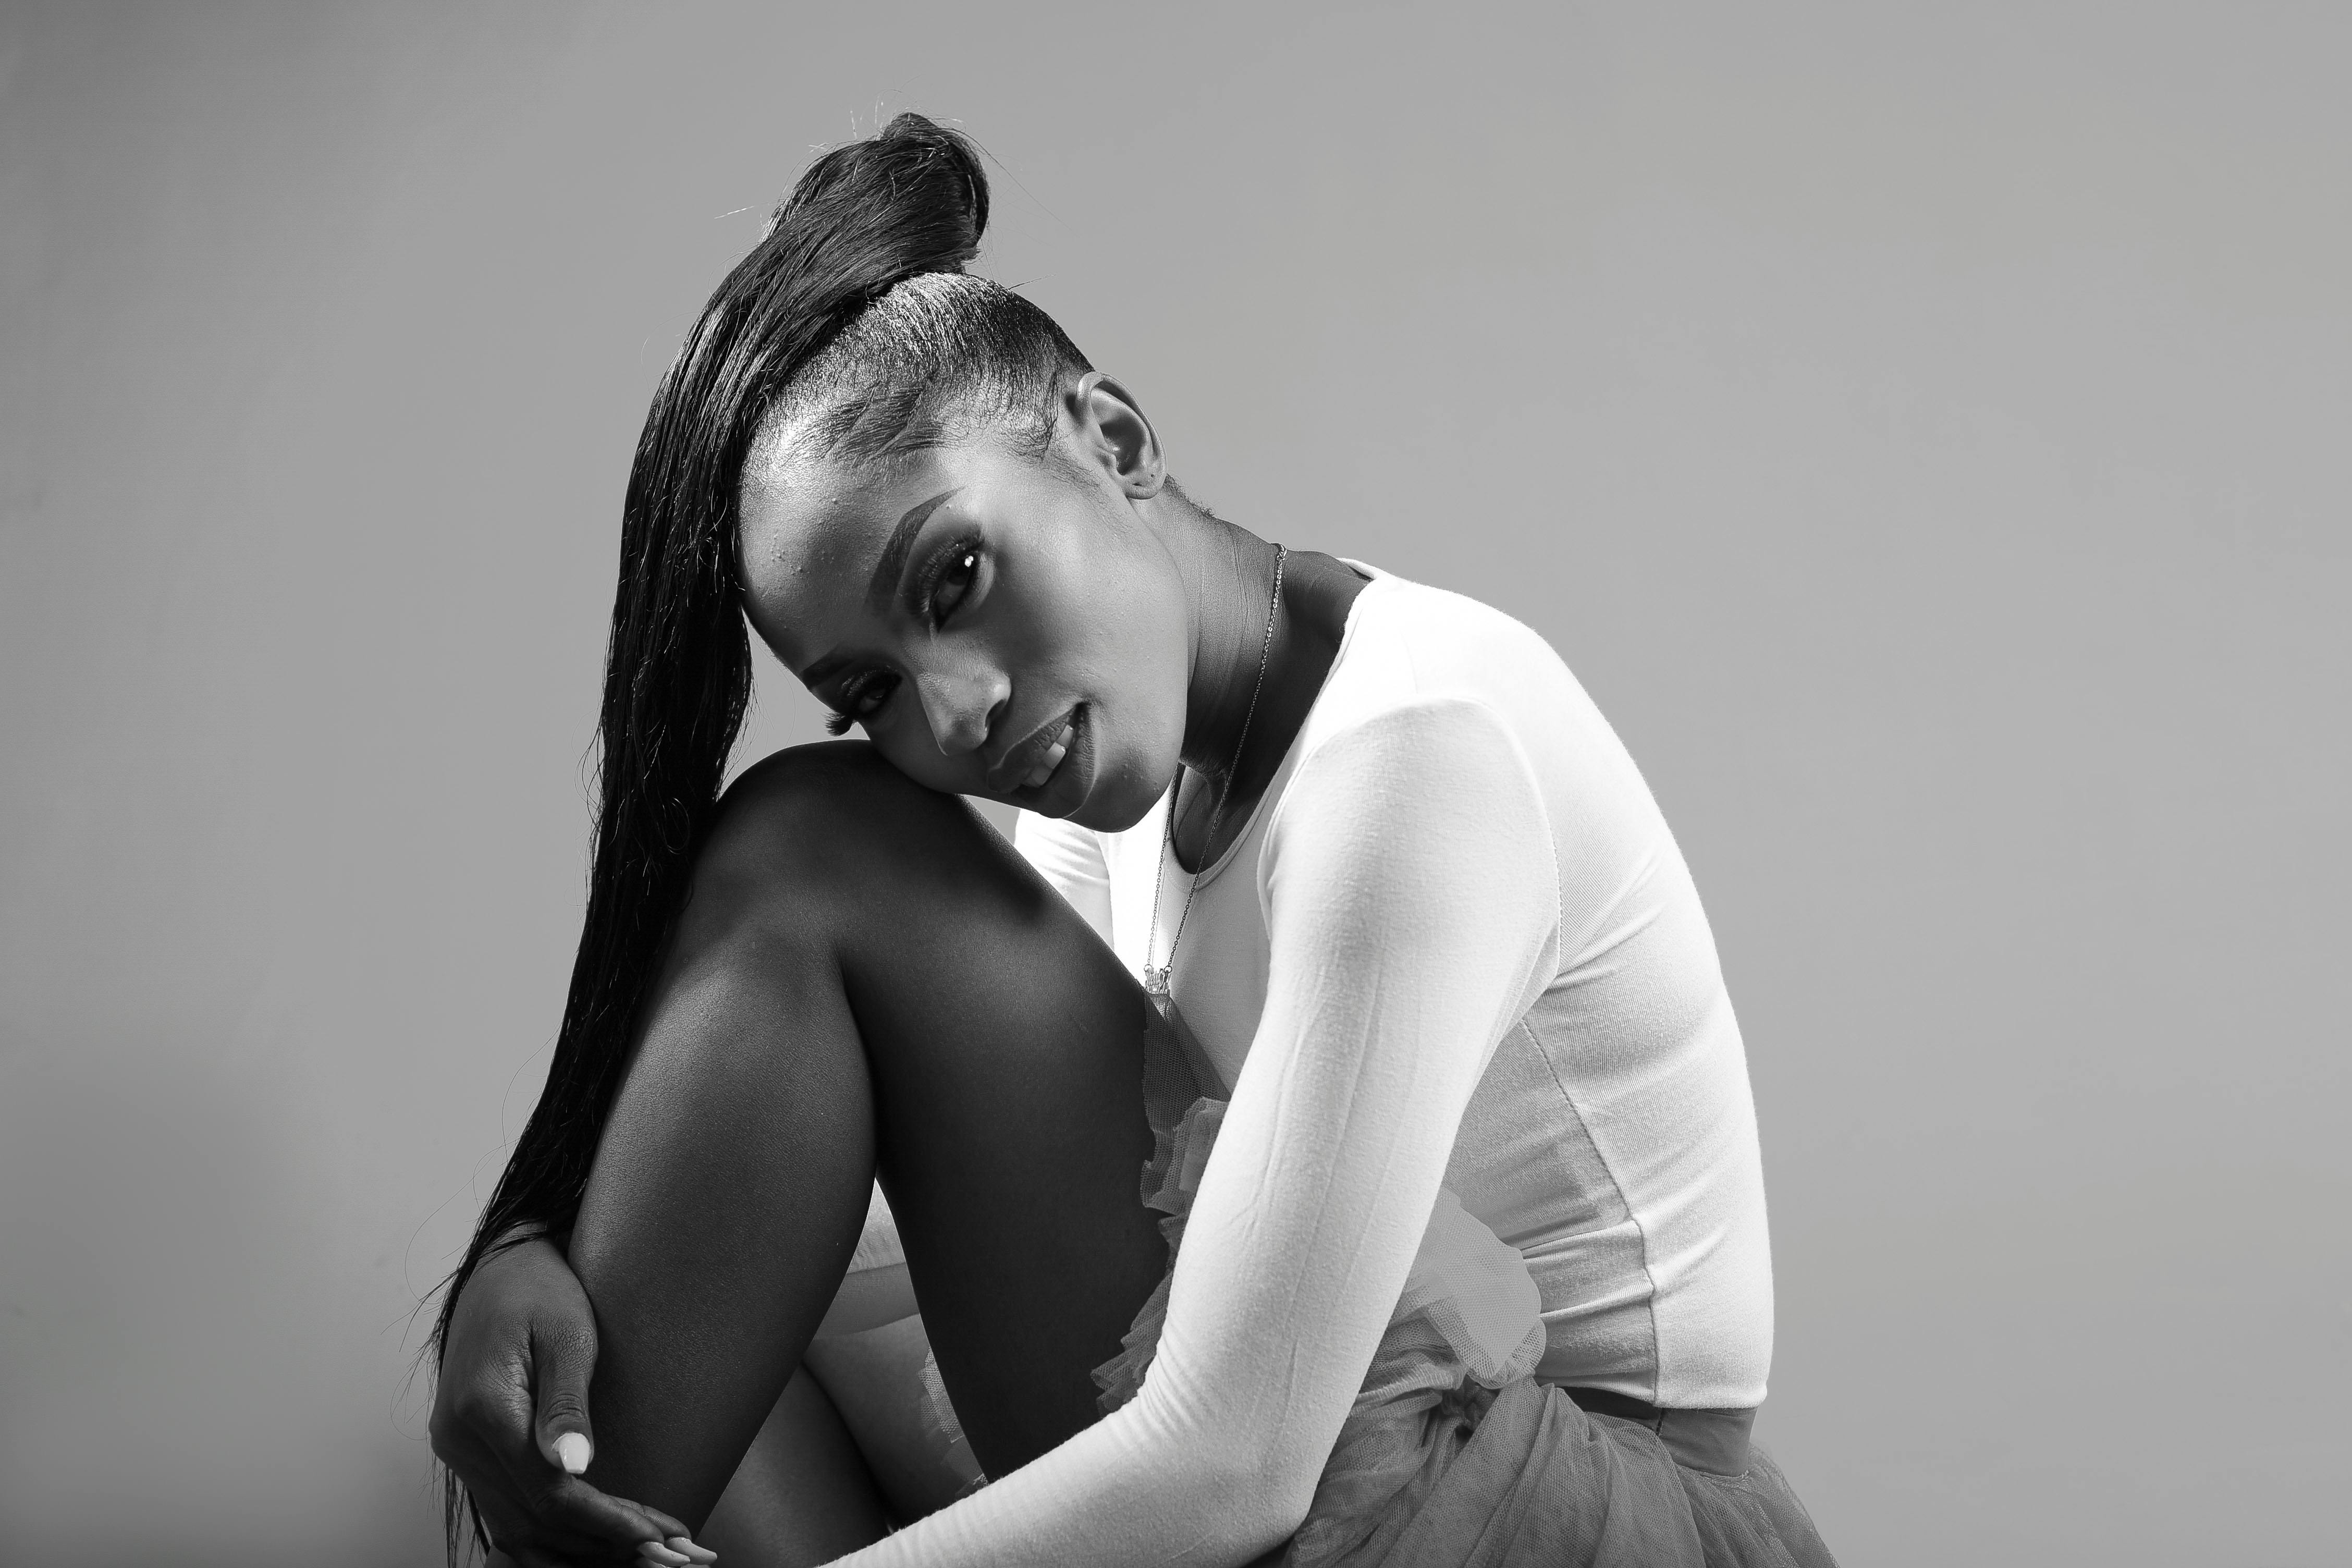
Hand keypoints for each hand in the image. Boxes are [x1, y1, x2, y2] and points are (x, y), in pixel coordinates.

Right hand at [430, 1232, 716, 1566]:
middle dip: (602, 1544)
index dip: (607, 1522)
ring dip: (578, 1549)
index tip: (660, 1537)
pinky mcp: (468, 1453)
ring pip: (516, 1527)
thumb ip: (567, 1404)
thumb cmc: (541, 1289)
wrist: (500, 1269)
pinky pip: (507, 1512)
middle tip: (668, 1555)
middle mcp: (460, 1441)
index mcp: (484, 1409)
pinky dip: (551, 1534)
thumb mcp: (567, 1334)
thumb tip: (574, 1467)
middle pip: (534, 1520)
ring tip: (642, 1555)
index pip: (551, 1493)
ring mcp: (459, 1451)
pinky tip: (595, 1542)